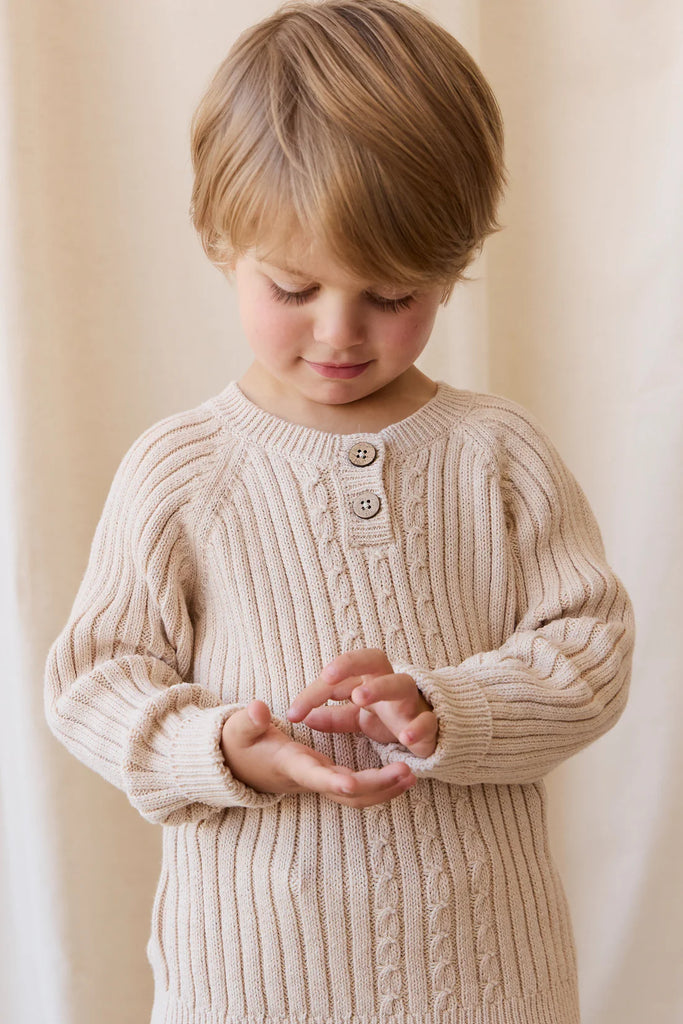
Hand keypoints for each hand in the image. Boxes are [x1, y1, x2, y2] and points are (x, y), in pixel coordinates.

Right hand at [221, 700, 415, 807]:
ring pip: (357, 796)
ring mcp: (319, 781)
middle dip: (377, 786)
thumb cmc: (239, 744)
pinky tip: (402, 776)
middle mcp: (308, 778)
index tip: (353, 782)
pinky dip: (380, 786)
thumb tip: (258, 709)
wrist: (237, 765)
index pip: (314, 775)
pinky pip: (358, 789)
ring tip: (413, 774)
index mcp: (289, 765)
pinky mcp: (327, 777)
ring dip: (385, 789)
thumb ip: (249, 720)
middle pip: (347, 792)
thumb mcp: (239, 729)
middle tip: (406, 771)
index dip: (332, 780)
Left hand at [286, 648, 438, 758]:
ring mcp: (411, 700)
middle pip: (372, 659)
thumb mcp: (356, 717)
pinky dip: (418, 727)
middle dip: (349, 663)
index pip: (338, 676)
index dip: (313, 692)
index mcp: (368, 678)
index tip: (293, 713)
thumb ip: (333, 717)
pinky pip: (427, 720)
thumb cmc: (388, 716)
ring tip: (359, 697)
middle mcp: (389, 682)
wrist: (427, 730)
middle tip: (327, 676)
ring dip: (379, 687)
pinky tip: (405, 737)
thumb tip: (303, 717)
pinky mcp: (428, 722)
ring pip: (399, 683)